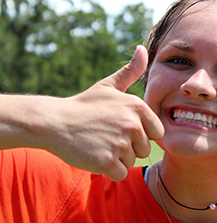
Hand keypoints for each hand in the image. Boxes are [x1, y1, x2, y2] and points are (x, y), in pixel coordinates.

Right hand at [45, 45, 163, 180]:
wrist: (54, 122)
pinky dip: (109, 169)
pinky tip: (95, 154)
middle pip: (144, 149)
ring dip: (117, 158)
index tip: (121, 127)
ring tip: (100, 143)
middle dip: (129, 147)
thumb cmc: (85, 105)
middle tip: (107, 136)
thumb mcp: (109, 85)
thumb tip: (142, 49)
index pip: (156, 132)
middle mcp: (132, 124)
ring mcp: (120, 143)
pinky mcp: (106, 162)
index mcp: (138, 107)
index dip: (141, 134)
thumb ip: (131, 71)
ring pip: (131, 161)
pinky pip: (120, 173)